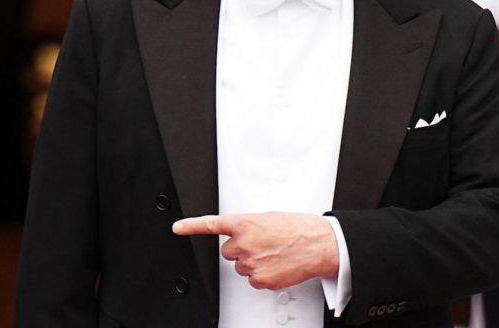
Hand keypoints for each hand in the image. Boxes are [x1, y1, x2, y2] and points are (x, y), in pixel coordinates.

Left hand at [173, 212, 338, 289]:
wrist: (320, 244)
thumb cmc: (299, 228)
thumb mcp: (268, 218)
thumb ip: (249, 225)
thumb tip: (243, 232)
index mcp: (244, 224)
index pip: (211, 224)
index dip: (191, 226)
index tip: (178, 228)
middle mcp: (244, 244)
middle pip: (229, 251)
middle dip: (241, 248)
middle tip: (261, 244)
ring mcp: (251, 263)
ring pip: (241, 266)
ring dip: (253, 261)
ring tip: (273, 253)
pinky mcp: (261, 279)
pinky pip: (253, 280)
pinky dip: (262, 275)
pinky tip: (276, 265)